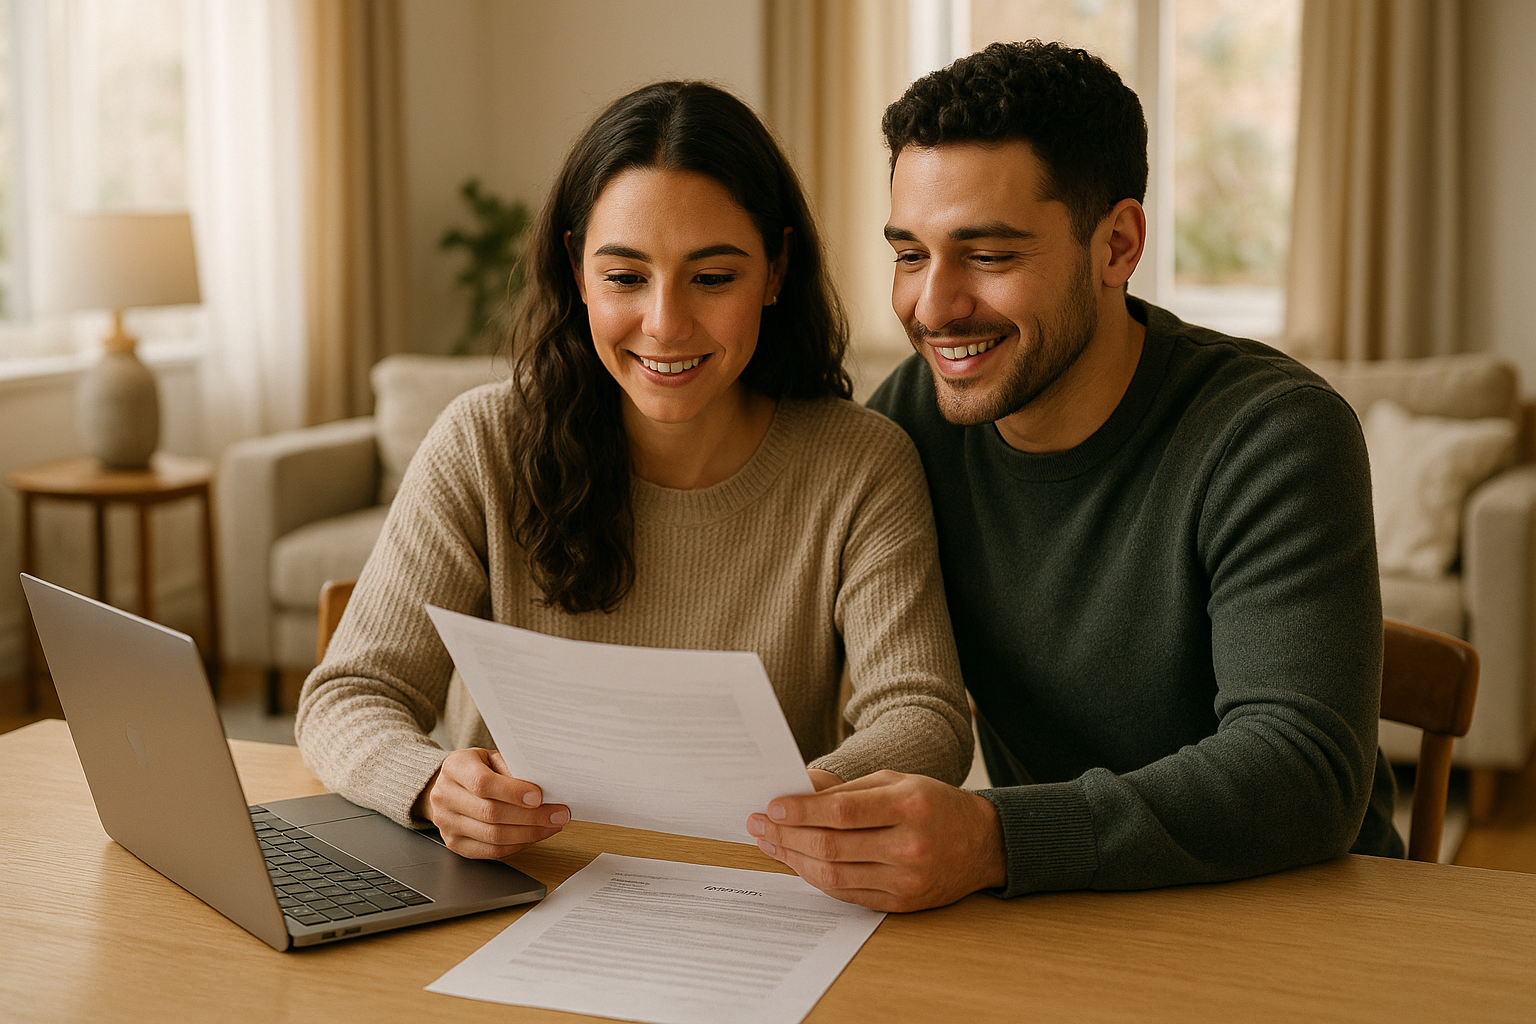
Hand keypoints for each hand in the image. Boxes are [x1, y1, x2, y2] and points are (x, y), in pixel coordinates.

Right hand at [414, 748, 569, 858]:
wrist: (448, 786)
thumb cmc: (476, 769)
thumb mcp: (491, 757)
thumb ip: (511, 768)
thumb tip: (544, 785)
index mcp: (455, 768)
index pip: (483, 783)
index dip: (513, 792)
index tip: (539, 797)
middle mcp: (446, 796)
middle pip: (491, 813)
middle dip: (531, 817)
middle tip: (558, 814)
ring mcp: (448, 824)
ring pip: (494, 836)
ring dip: (530, 833)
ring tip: (552, 825)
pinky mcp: (456, 844)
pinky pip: (492, 851)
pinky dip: (518, 845)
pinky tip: (535, 836)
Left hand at [746, 770, 1006, 911]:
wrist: (984, 843)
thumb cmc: (934, 804)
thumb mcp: (896, 781)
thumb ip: (847, 790)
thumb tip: (797, 795)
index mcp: (909, 807)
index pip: (842, 812)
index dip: (801, 811)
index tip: (772, 806)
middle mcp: (908, 847)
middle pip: (832, 847)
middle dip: (787, 836)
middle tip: (759, 825)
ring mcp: (906, 880)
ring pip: (834, 875)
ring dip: (794, 860)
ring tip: (771, 843)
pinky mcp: (902, 903)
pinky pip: (847, 894)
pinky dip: (817, 879)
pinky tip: (798, 863)